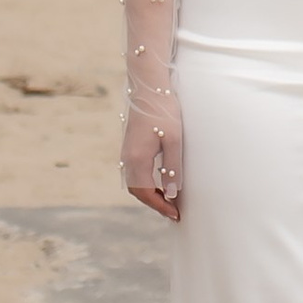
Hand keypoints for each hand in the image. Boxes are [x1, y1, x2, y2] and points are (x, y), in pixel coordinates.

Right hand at [124, 100, 183, 221]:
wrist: (149, 87)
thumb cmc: (163, 112)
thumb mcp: (173, 140)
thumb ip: (172, 168)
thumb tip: (172, 194)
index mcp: (137, 160)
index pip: (146, 193)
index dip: (161, 206)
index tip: (175, 214)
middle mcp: (128, 159)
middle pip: (138, 191)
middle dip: (155, 204)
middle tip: (174, 211)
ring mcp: (127, 153)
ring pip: (135, 183)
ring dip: (150, 194)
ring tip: (169, 200)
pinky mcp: (130, 147)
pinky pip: (135, 173)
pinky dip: (146, 183)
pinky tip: (160, 181)